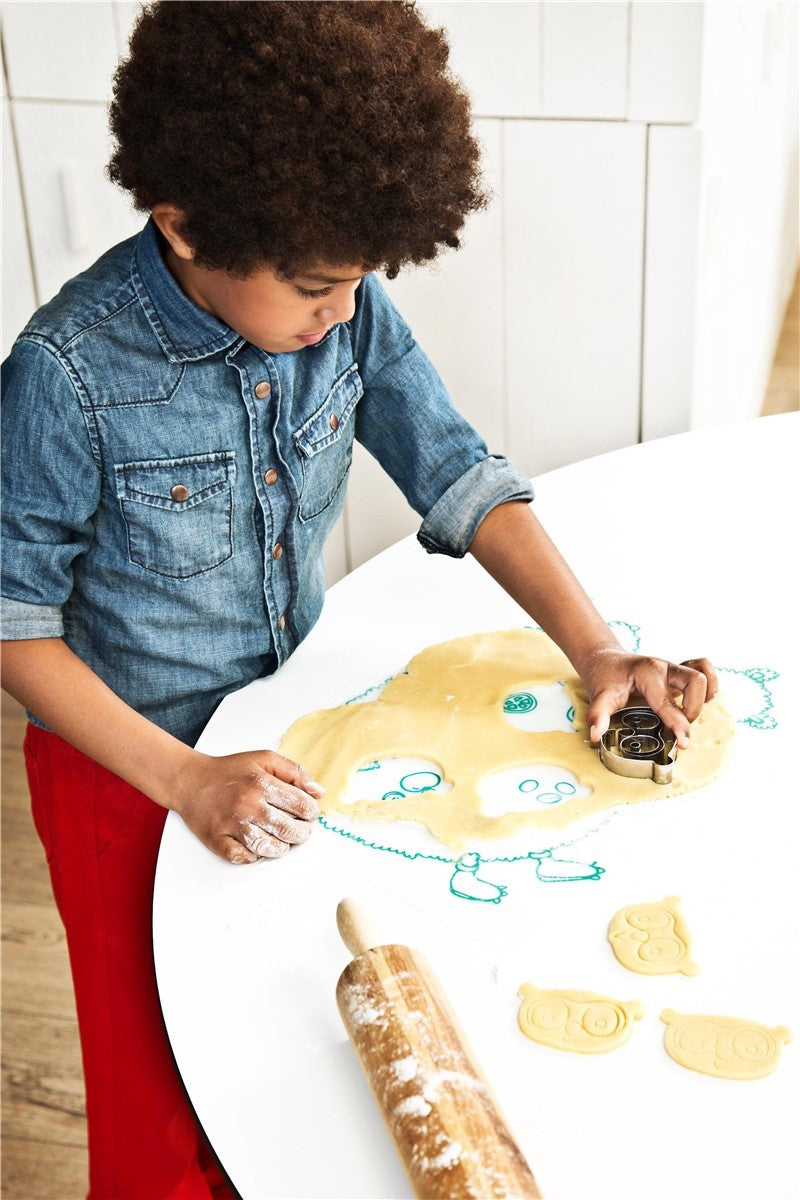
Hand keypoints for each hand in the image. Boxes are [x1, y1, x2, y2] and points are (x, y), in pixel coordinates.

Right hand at [171, 749, 323, 863]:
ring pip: (270, 847)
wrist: (190, 780)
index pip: (301, 805)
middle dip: (301, 833)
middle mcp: (247, 804)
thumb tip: (318, 792)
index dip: (311, 812)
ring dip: (281, 846)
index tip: (308, 813)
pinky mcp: (218, 840)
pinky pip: (244, 857)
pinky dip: (255, 855)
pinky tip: (258, 845)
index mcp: (261, 783)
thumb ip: (294, 772)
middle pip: (289, 829)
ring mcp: (232, 824)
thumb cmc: (229, 771)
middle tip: (299, 829)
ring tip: (281, 838)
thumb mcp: (264, 759)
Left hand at [578, 647, 717, 747]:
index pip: (668, 701)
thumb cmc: (605, 677)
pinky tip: (697, 700)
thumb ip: (598, 715)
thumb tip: (595, 736)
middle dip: (691, 710)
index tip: (684, 743)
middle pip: (696, 682)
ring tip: (687, 713)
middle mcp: (666, 667)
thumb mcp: (599, 695)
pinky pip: (704, 669)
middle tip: (676, 726)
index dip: (678, 724)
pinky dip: (709, 683)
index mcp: (648, 672)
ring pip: (704, 674)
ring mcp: (674, 668)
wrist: (606, 660)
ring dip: (703, 697)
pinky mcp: (680, 672)